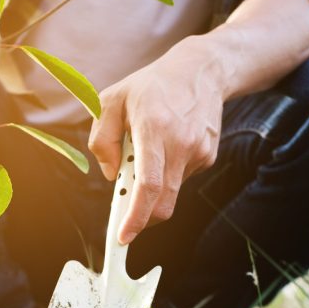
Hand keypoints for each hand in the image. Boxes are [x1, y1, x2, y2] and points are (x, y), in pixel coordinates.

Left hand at [89, 35, 228, 244]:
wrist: (202, 70)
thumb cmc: (152, 85)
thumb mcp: (112, 100)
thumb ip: (101, 139)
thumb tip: (111, 174)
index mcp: (154, 129)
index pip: (148, 185)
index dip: (136, 217)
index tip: (124, 236)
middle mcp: (180, 144)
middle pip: (163, 202)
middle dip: (143, 219)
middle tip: (127, 218)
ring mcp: (198, 152)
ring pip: (170, 191)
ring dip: (154, 186)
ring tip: (149, 152)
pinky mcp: (207, 157)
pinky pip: (180, 179)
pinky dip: (167, 173)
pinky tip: (167, 146)